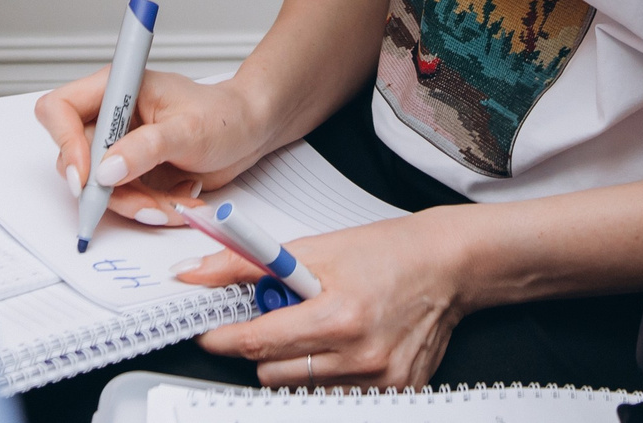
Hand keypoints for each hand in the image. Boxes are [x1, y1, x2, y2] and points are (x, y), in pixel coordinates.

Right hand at [33, 68, 277, 226]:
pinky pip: (126, 200)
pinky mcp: (135, 172)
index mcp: (116, 88)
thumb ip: (145, 148)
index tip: (85, 177)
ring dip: (135, 204)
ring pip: (101, 188)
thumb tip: (106, 170)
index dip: (64, 143)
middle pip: (76, 158)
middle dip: (108, 189)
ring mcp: (121, 147)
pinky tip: (181, 202)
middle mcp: (112, 118)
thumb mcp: (188, 129)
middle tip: (144, 204)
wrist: (251, 131)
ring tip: (174, 207)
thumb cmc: (224, 114)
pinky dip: (151, 208)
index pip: (61, 109)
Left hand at [189, 209, 473, 388]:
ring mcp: (380, 381)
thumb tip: (196, 274)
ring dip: (294, 361)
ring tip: (317, 327)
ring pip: (299, 387)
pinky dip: (327, 372)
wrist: (446, 266)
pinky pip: (334, 394)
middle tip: (278, 317)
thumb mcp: (313, 249)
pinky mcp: (395, 392)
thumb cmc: (386, 252)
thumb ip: (247, 264)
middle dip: (262, 347)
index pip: (258, 342)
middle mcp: (361, 356)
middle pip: (272, 373)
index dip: (223, 339)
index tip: (208, 335)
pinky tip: (343, 345)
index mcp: (340, 316)